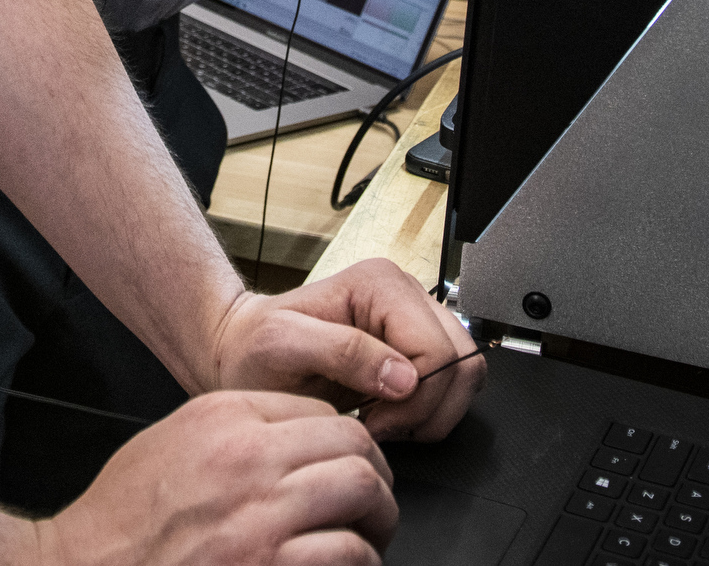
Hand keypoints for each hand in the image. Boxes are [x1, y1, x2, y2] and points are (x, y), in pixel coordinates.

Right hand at [39, 391, 395, 565]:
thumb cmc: (121, 520)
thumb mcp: (171, 442)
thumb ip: (233, 430)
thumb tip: (293, 437)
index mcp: (222, 419)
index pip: (320, 414)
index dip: (345, 444)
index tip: (347, 465)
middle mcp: (247, 460)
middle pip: (353, 446)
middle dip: (375, 475)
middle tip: (372, 502)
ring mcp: (260, 517)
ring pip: (362, 492)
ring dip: (377, 519)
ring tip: (368, 536)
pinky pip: (347, 552)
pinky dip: (359, 561)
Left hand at [207, 259, 482, 441]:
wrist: (242, 351)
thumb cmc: (254, 347)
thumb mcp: (283, 345)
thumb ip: (343, 353)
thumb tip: (404, 377)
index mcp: (380, 284)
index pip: (439, 351)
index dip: (415, 397)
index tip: (374, 418)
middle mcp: (405, 295)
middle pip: (462, 363)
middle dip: (427, 408)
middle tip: (380, 424)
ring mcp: (414, 320)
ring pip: (466, 375)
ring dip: (430, 412)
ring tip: (382, 420)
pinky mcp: (415, 346)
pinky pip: (451, 384)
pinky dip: (428, 410)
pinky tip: (388, 414)